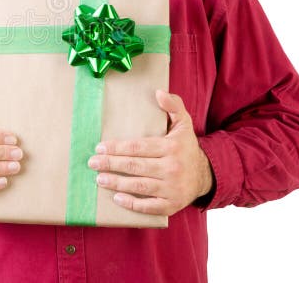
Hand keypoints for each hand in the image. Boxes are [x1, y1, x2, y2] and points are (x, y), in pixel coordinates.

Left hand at [87, 90, 213, 215]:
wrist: (205, 175)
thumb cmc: (186, 147)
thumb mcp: (184, 123)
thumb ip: (173, 105)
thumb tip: (159, 92)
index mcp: (171, 147)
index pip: (138, 147)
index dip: (117, 147)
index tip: (100, 147)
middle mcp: (172, 167)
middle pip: (135, 166)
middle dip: (111, 164)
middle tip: (92, 163)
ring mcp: (172, 188)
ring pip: (139, 185)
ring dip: (117, 182)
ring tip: (99, 179)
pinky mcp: (171, 204)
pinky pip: (149, 206)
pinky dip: (132, 204)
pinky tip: (117, 198)